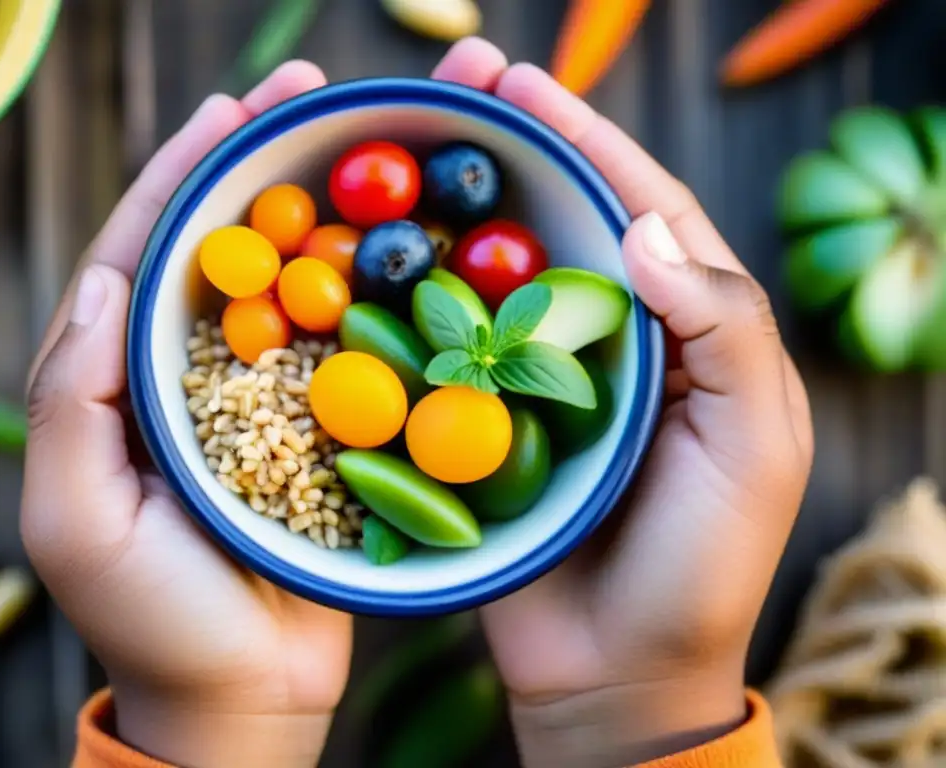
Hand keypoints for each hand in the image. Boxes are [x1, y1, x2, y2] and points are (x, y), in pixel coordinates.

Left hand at [19, 40, 510, 767]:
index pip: (146, 253)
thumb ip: (73, 400)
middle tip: (309, 92)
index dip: (185, 175)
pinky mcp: (323, 427)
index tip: (235, 110)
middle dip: (259, 163)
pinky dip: (371, 289)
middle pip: (225, 245)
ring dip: (323, 209)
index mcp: (123, 380)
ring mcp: (264, 395)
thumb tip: (105, 281)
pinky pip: (347, 344)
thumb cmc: (153, 618)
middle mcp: (192, 372)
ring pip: (291, 282)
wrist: (244, 693)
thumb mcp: (79, 517)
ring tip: (365, 142)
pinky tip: (405, 245)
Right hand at [453, 43, 813, 766]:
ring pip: (498, 271)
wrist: (614, 672)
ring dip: (456, 209)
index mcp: (689, 333)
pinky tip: (378, 258)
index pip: (643, 208)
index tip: (523, 84)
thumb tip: (643, 231)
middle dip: (513, 148)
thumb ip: (723, 332)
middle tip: (455, 82)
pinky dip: (417, 298)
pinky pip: (450, 345)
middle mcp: (614, 342)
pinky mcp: (487, 422)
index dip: (586, 138)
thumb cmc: (698, 568)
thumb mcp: (752, 448)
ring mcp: (544, 381)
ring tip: (406, 144)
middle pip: (562, 220)